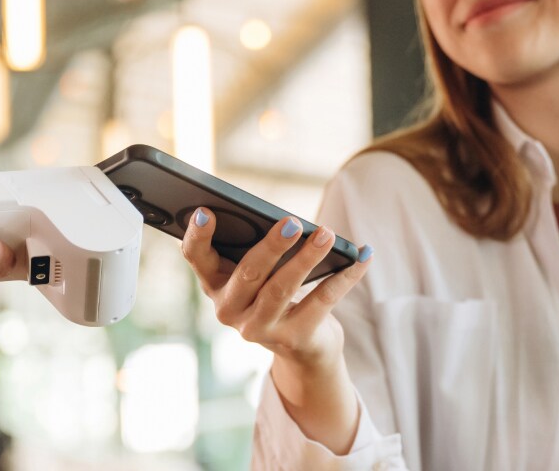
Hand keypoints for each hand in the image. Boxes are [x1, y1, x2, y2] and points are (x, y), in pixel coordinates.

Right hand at [181, 207, 371, 453]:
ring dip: (307, 259)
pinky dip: (345, 276)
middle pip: (249, 273)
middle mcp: (230, 310)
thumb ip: (256, 248)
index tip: (206, 212)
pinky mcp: (295, 339)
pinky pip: (322, 301)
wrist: (301, 347)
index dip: (198, 237)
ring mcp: (261, 328)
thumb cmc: (273, 293)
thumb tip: (288, 221)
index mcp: (215, 284)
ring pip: (282, 289)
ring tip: (327, 234)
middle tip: (293, 222)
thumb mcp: (256, 274)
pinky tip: (361, 255)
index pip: (197, 258)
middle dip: (271, 246)